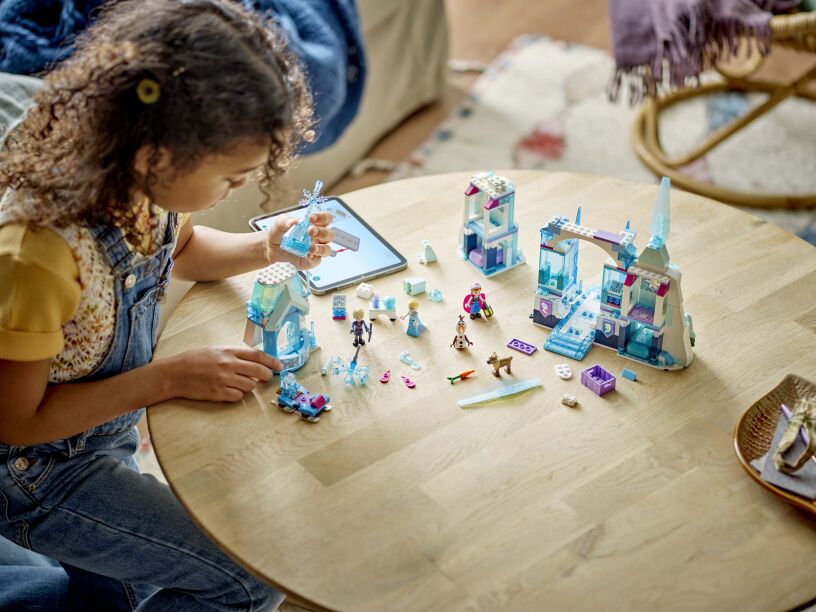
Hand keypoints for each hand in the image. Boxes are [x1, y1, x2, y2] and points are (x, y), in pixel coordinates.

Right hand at [164, 346, 281, 401]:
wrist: (174, 373)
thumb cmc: (194, 360)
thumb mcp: (215, 350)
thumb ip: (234, 354)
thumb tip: (254, 361)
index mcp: (228, 351)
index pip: (257, 355)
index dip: (272, 361)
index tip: (279, 366)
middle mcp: (228, 364)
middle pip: (258, 371)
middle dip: (267, 376)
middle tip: (267, 378)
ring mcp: (223, 379)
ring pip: (249, 386)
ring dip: (249, 386)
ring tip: (238, 383)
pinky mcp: (218, 393)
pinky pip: (238, 397)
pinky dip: (237, 395)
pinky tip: (229, 391)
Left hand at [265, 212, 333, 269]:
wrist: (269, 250)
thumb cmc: (278, 235)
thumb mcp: (279, 224)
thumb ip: (286, 221)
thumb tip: (295, 221)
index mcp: (314, 225)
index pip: (326, 219)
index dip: (323, 217)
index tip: (311, 218)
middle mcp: (318, 238)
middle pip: (330, 234)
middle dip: (322, 232)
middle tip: (310, 231)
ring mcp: (316, 250)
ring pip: (327, 249)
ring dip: (321, 248)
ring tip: (311, 247)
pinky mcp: (311, 262)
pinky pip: (317, 260)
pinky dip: (314, 258)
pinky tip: (307, 255)